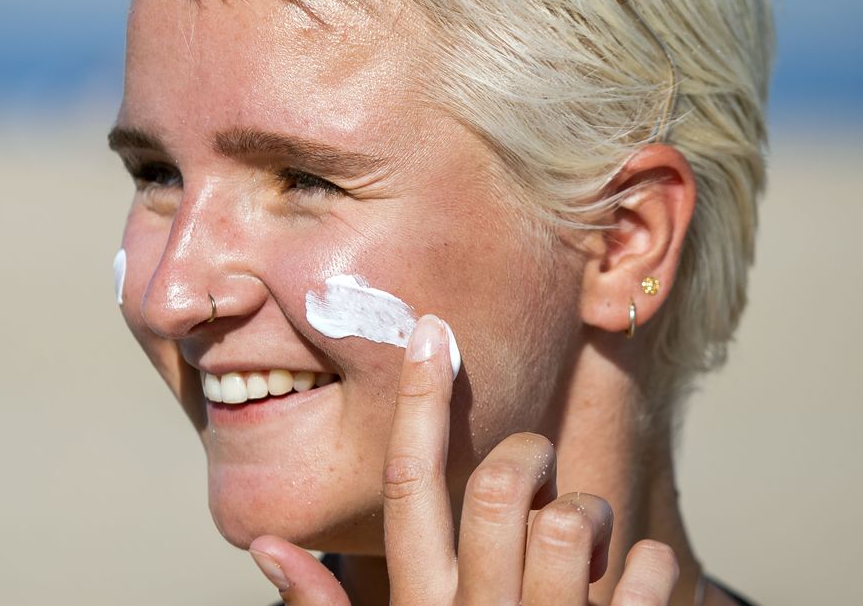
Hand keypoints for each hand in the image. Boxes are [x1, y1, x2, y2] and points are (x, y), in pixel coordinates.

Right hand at [249, 315, 679, 605]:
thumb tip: (263, 544)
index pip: (407, 487)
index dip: (418, 405)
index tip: (432, 334)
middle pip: (497, 487)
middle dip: (524, 457)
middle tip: (533, 469)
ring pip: (573, 519)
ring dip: (590, 512)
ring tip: (584, 542)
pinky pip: (651, 568)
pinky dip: (652, 566)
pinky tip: (633, 587)